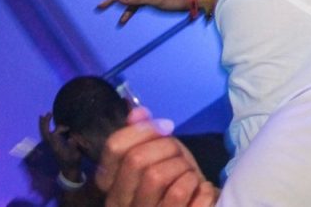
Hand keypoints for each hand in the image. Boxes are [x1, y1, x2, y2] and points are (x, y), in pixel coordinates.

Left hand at [39, 112, 82, 175]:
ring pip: (44, 133)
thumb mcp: (75, 155)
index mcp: (56, 146)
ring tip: (47, 115)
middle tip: (46, 113)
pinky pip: (47, 135)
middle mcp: (52, 144)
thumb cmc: (73, 162)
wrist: (69, 170)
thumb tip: (72, 138)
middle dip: (44, 123)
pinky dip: (46, 128)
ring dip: (44, 124)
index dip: (60, 129)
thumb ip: (73, 146)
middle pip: (44, 132)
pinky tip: (51, 124)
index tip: (68, 128)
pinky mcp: (53, 145)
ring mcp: (52, 145)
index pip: (53, 134)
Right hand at [98, 107, 216, 206]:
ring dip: (181, 167)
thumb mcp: (159, 152)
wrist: (196, 203)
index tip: (166, 127)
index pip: (114, 146)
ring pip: (156, 176)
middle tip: (179, 155)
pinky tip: (200, 187)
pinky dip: (195, 184)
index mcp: (110, 181)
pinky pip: (178, 194)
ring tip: (188, 173)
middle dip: (167, 147)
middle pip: (136, 160)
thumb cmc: (173, 178)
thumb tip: (137, 113)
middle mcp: (118, 201)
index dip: (143, 130)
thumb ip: (144, 133)